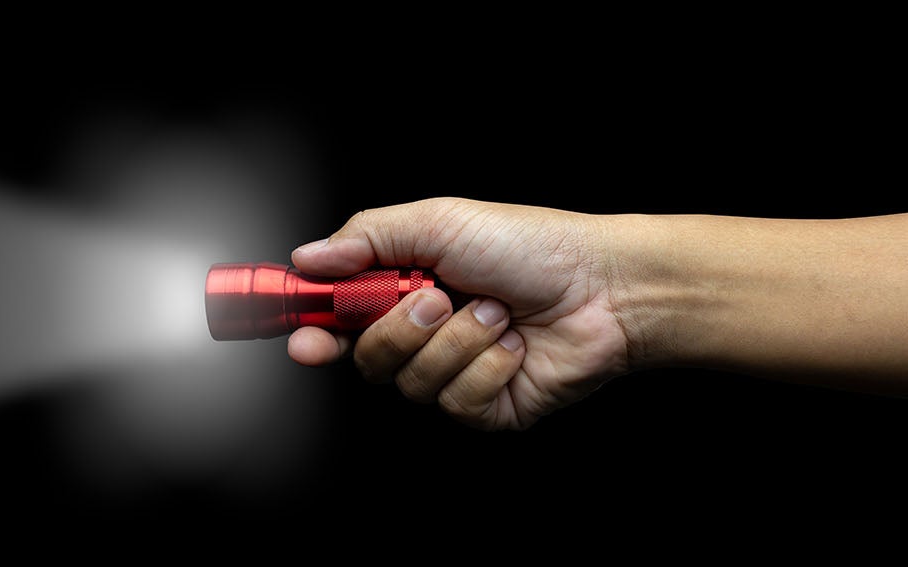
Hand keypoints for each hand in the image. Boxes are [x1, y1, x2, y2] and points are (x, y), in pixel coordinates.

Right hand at [287, 198, 629, 429]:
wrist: (604, 287)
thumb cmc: (530, 246)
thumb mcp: (439, 222)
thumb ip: (366, 238)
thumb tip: (306, 258)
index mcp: (403, 288)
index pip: (337, 320)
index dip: (312, 333)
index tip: (304, 339)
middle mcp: (423, 335)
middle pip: (366, 360)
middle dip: (398, 331)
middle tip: (436, 297)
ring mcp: (453, 375)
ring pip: (412, 383)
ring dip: (456, 343)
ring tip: (496, 313)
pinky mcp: (484, 408)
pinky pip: (457, 403)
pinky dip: (487, 368)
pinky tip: (514, 345)